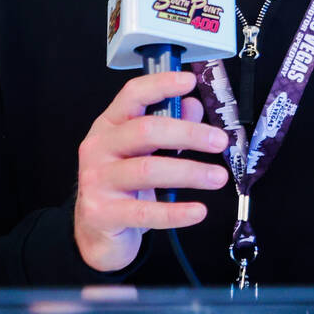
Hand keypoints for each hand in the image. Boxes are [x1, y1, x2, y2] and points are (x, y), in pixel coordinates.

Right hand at [74, 71, 229, 271]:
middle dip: (189, 133)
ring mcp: (97, 180)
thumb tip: (193, 105)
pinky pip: (146, 211)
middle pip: (146, 131)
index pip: (132, 95)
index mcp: (109, 125)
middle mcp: (99, 148)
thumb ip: (168, 126)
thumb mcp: (143, 151)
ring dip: (190, 172)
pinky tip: (198, 211)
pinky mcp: (103, 213)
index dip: (161, 85)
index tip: (189, 81)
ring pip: (148, 170)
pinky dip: (176, 212)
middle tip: (220, 141)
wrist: (94, 232)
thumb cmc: (122, 185)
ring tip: (219, 177)